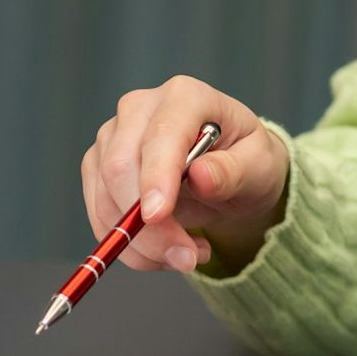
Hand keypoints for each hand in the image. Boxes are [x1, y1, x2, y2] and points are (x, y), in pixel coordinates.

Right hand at [82, 75, 291, 273]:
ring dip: (142, 244)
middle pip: (120, 168)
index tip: (157, 217)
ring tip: (187, 255)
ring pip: (105, 200)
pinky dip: (130, 247)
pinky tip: (165, 250)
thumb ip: (233, 171)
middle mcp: (139, 109)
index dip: (154, 177)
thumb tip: (200, 176)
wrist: (228, 173)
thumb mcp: (259, 167)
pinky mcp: (97, 169)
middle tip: (187, 258)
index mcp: (184, 97)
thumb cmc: (246, 161)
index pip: (160, 136)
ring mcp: (112, 138)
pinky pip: (101, 218)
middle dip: (148, 226)